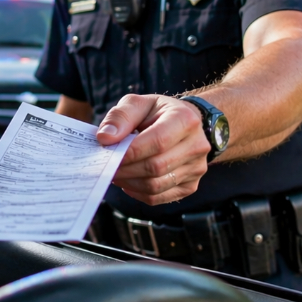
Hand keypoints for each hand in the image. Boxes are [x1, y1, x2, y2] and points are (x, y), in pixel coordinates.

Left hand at [95, 94, 212, 205]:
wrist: (184, 124)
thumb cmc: (156, 113)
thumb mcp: (137, 104)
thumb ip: (120, 117)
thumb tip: (104, 138)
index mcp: (185, 120)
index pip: (157, 142)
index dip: (129, 152)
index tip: (107, 153)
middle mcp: (196, 146)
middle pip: (156, 167)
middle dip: (125, 169)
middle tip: (105, 166)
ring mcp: (196, 168)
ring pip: (156, 186)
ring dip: (129, 183)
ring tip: (114, 172)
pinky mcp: (190, 185)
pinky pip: (159, 197)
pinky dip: (138, 193)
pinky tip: (128, 182)